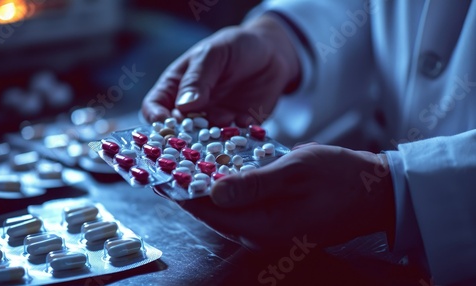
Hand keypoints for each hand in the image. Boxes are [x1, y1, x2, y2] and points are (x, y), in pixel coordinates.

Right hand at [142, 13, 300, 126]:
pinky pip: (234, 141)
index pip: (155, 106)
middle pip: (178, 130)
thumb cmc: (235, 46)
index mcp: (176, 87)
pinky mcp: (238, 128)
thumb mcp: (214, 54)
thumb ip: (198, 79)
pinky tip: (245, 128)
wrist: (272, 52)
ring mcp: (214, 120)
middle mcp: (192, 109)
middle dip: (184, 137)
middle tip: (194, 136)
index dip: (156, 117)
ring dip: (212, 140)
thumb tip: (183, 107)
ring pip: (206, 140)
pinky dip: (237, 140)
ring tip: (226, 122)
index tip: (165, 124)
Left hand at [180, 143, 394, 249]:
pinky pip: (242, 208)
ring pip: (226, 210)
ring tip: (190, 162)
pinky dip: (228, 190)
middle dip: (191, 189)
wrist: (374, 192)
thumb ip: (254, 183)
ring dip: (208, 188)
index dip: (183, 191)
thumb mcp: (297, 170)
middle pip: (213, 213)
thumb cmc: (341, 177)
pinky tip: (222, 170)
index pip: (210, 211)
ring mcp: (268, 231)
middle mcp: (261, 235)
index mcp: (264, 226)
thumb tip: (213, 193)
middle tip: (172, 161)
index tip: (162, 170)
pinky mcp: (275, 223)